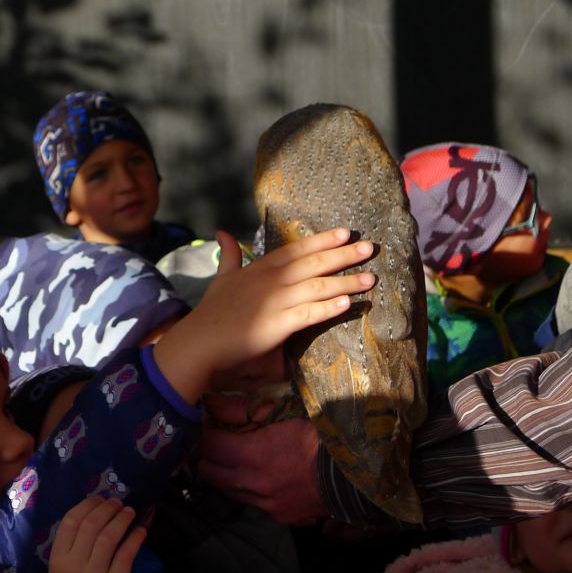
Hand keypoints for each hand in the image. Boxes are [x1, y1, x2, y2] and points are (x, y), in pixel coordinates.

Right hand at [48, 496, 146, 572]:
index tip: (99, 498)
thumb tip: (96, 511)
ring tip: (129, 512)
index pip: (71, 522)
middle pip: (92, 525)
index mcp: (58, 559)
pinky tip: (140, 530)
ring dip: (122, 519)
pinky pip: (127, 555)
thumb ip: (72, 545)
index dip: (87, 505)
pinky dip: (135, 538)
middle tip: (119, 503)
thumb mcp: (61, 570)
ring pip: (110, 536)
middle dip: (108, 508)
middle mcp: (74, 565)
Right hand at [152, 229, 374, 403]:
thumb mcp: (221, 276)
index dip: (322, 240)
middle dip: (343, 255)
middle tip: (370, 247)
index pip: (297, 249)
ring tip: (370, 279)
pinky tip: (348, 303)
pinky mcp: (279, 324)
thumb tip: (222, 232)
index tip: (344, 232)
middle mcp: (272, 280)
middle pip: (314, 263)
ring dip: (346, 282)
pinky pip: (310, 313)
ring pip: (317, 287)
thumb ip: (228, 254)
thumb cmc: (212, 311)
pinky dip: (329, 307)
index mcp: (260, 267)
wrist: (201, 340)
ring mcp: (276, 301)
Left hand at [198, 395, 326, 523]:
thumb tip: (211, 402)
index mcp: (252, 455)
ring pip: (227, 491)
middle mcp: (253, 484)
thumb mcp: (283, 411)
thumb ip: (242, 409)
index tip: (212, 424)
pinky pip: (252, 504)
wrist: (357, 471)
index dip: (206, 432)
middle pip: (208, 473)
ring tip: (239, 458)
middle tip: (219, 442)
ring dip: (227, 475)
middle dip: (208, 456)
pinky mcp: (279, 516)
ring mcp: (265, 504)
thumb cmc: (322, 434)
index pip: (208, 446)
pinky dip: (250, 490)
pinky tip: (262, 476)